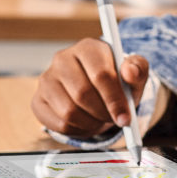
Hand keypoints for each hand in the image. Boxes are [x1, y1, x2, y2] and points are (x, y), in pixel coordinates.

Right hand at [31, 38, 150, 137]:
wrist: (97, 90)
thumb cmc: (117, 82)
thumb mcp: (133, 75)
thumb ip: (138, 70)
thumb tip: (130, 71)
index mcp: (88, 47)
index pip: (101, 75)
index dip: (115, 100)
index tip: (125, 117)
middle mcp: (62, 59)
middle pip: (83, 94)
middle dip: (103, 113)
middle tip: (113, 119)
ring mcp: (47, 79)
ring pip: (69, 112)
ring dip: (91, 123)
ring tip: (99, 119)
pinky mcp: (38, 100)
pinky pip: (58, 124)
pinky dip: (77, 130)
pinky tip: (85, 122)